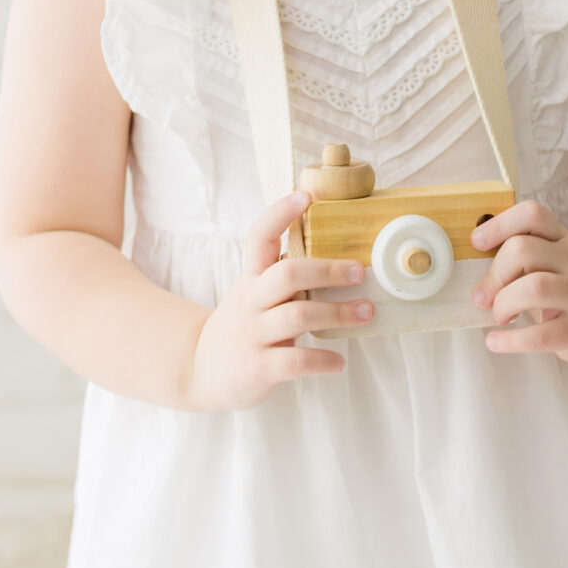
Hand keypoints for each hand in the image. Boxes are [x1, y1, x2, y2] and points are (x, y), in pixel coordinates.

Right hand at [184, 190, 373, 411]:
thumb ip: (283, 279)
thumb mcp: (253, 296)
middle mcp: (251, 302)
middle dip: (327, 270)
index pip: (259, 237)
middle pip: (287, 274)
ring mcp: (253, 335)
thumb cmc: (243, 328)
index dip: (280, 213)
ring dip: (337, 313)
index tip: (306, 196)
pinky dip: (323, 360)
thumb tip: (336, 257)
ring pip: (298, 316)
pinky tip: (339, 362)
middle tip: (359, 272)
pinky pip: (296, 361)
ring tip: (366, 313)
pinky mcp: (259, 368)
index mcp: (251, 279)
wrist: (202, 372)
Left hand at [469, 200, 567, 362]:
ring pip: (535, 286)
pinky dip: (510, 340)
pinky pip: (542, 334)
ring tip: (498, 316)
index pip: (532, 215)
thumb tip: (476, 283)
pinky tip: (495, 341)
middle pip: (524, 250)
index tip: (477, 243)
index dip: (500, 224)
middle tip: (482, 297)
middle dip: (494, 275)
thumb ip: (518, 260)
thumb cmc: (563, 288)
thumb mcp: (548, 262)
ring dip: (504, 303)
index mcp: (561, 239)